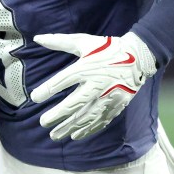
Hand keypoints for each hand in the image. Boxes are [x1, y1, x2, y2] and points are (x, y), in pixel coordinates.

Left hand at [30, 32, 156, 140]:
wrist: (139, 56)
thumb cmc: (107, 48)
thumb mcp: (83, 42)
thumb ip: (59, 41)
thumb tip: (38, 38)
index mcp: (86, 67)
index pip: (63, 80)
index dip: (47, 89)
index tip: (34, 98)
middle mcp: (97, 84)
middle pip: (75, 103)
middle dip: (58, 114)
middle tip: (43, 122)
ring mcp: (109, 96)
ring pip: (87, 116)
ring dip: (70, 127)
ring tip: (55, 135)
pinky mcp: (118, 104)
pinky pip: (100, 120)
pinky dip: (87, 129)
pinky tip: (75, 135)